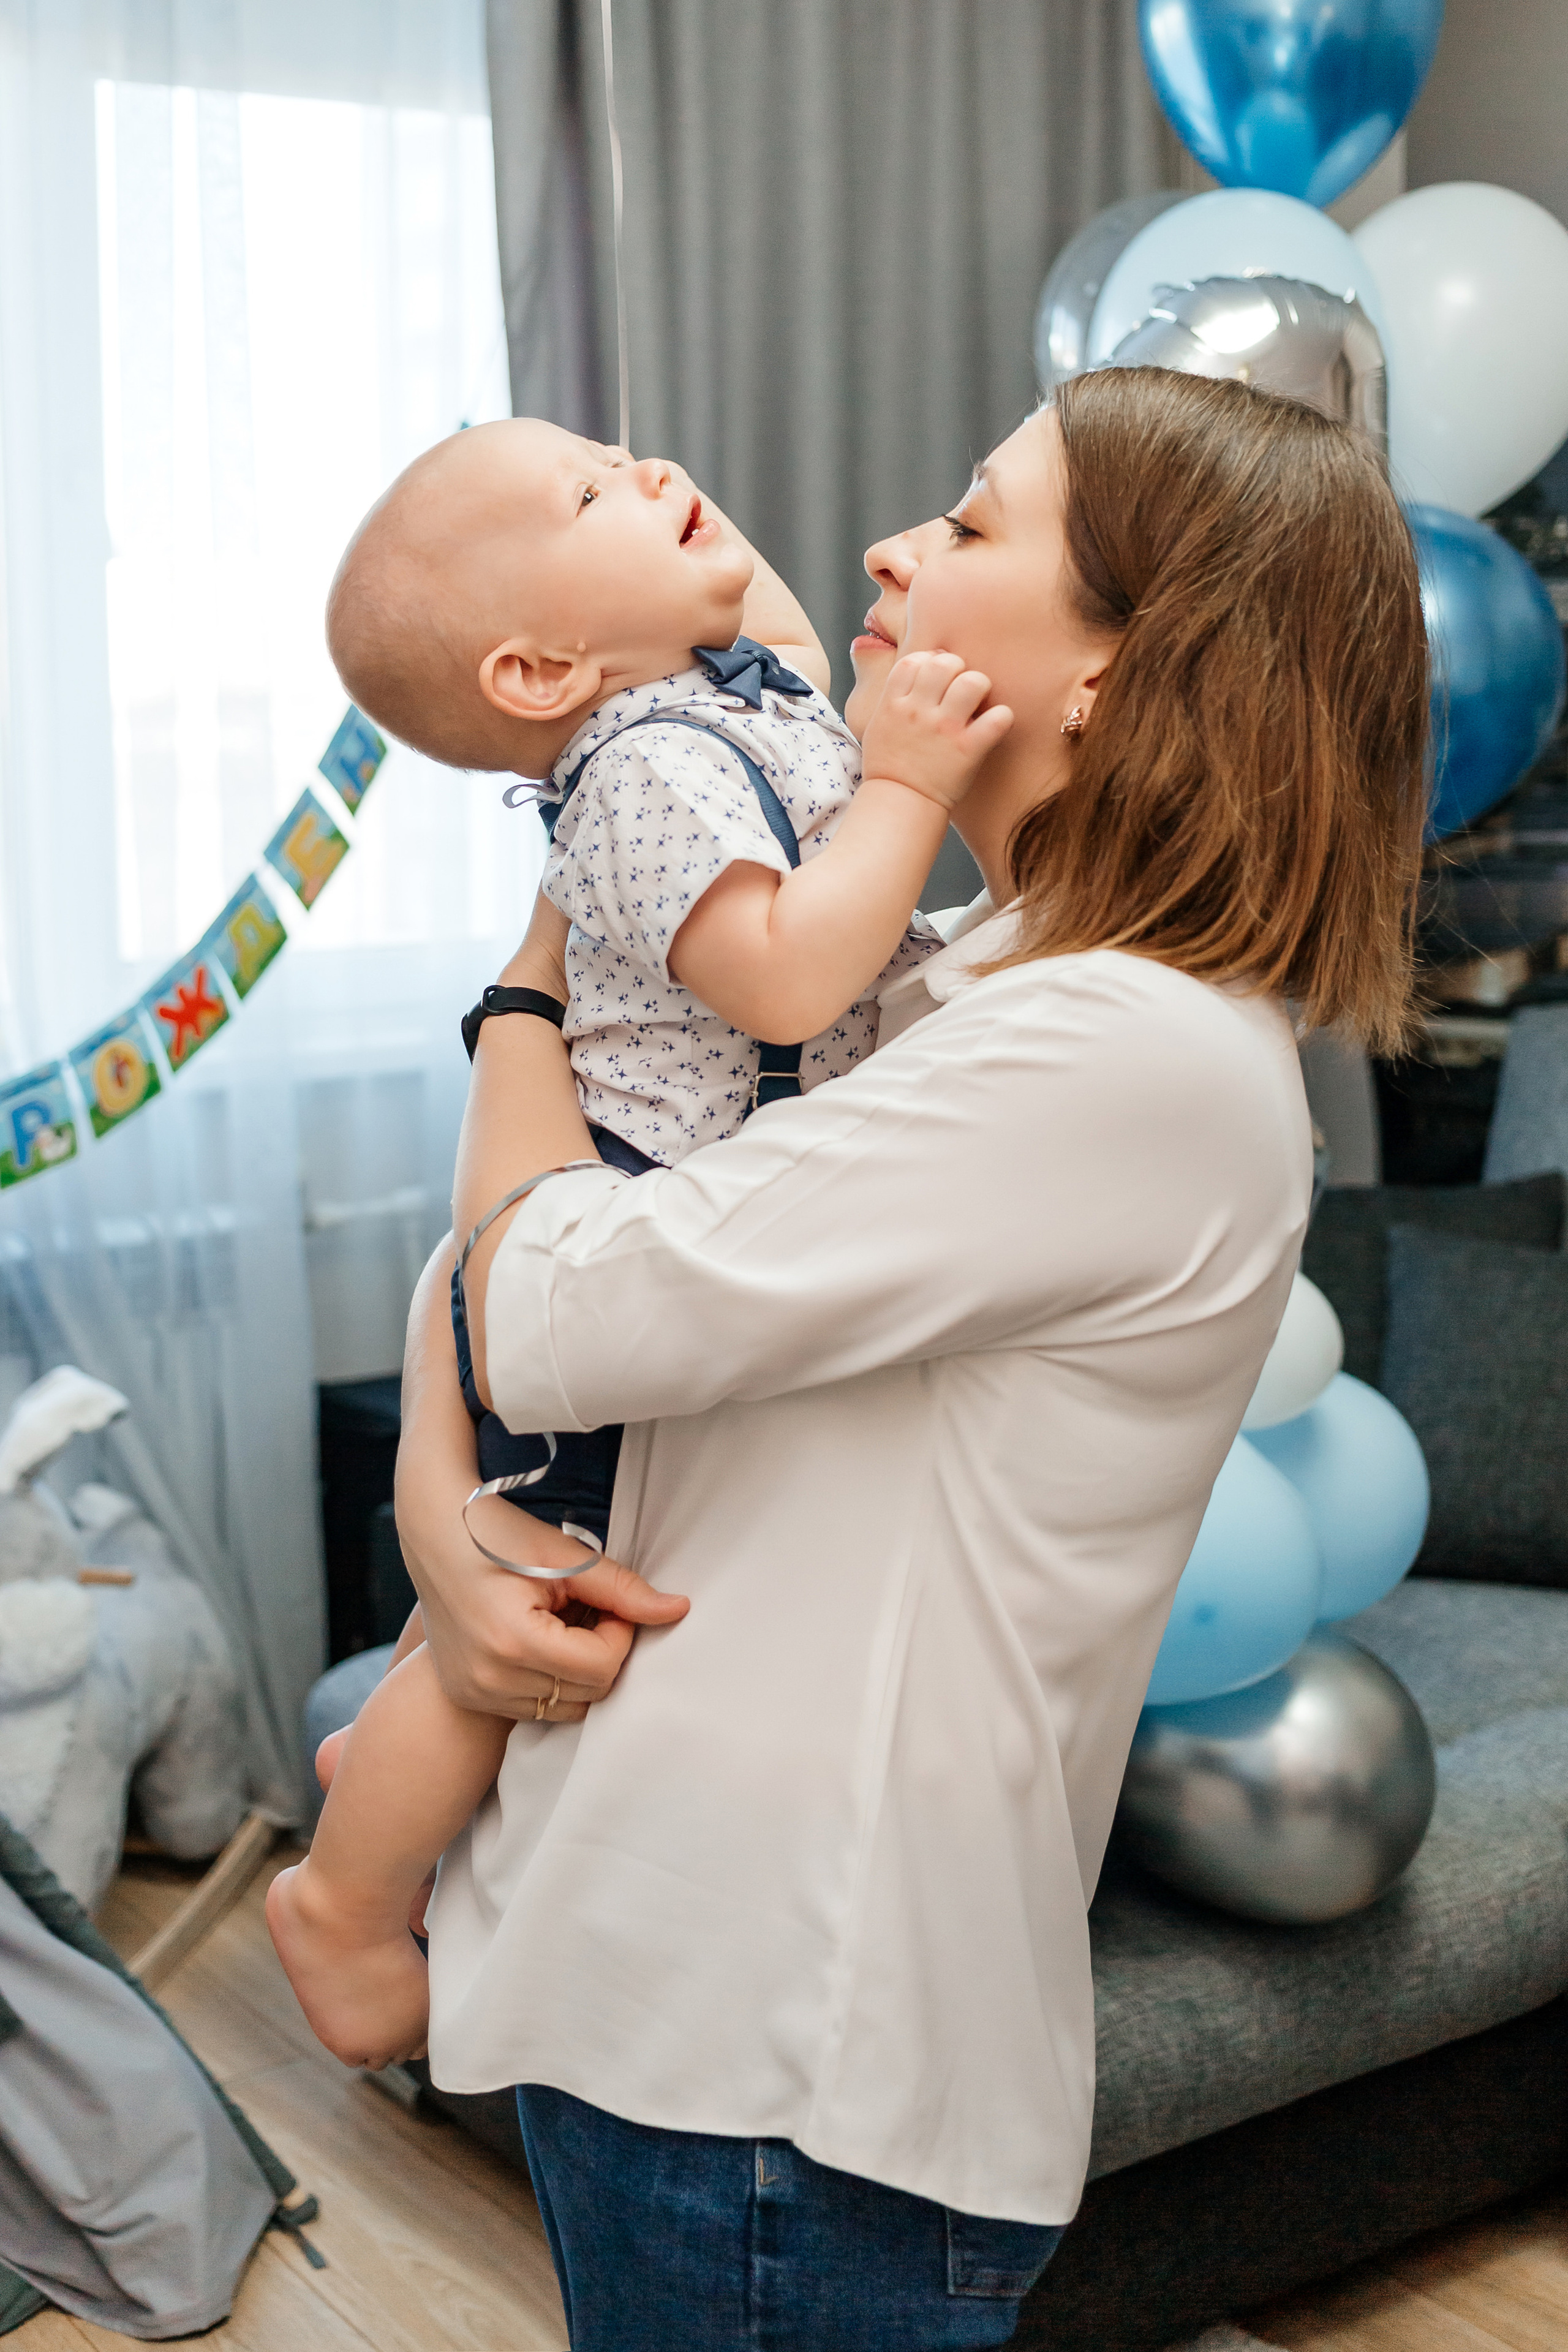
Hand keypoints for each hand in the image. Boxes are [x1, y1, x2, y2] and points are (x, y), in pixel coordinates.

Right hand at [401, 1513, 688, 1723]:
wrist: (433, 1532)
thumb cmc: (499, 1536)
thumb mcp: (565, 1556)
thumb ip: (623, 1590)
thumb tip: (678, 1610)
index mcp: (515, 1642)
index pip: (603, 1667)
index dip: (619, 1633)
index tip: (606, 1603)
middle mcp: (490, 1678)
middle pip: (588, 1693)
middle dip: (600, 1653)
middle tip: (585, 1610)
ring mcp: (475, 1691)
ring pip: (563, 1707)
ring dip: (575, 1671)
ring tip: (559, 1623)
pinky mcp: (467, 1694)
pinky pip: (532, 1707)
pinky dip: (547, 1680)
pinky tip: (536, 1640)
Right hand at [857, 650, 1012, 812]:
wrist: (898, 805)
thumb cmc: (888, 768)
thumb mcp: (877, 725)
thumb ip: (893, 697)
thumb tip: (913, 670)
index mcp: (894, 703)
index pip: (915, 660)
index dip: (929, 661)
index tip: (936, 678)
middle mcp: (918, 711)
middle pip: (945, 663)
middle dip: (957, 669)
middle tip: (960, 689)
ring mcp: (944, 729)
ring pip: (972, 682)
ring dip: (980, 687)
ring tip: (977, 704)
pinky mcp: (968, 750)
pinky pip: (997, 718)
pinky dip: (1001, 719)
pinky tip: (995, 726)